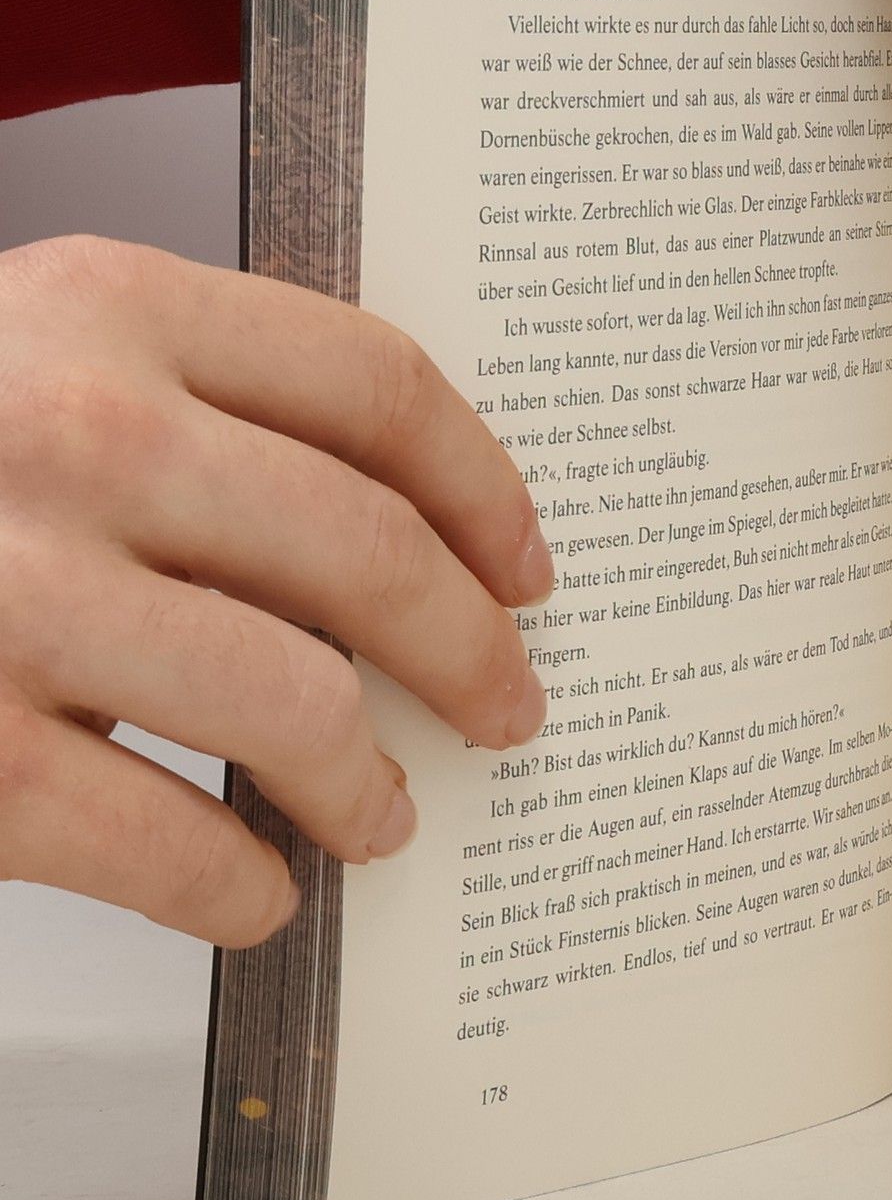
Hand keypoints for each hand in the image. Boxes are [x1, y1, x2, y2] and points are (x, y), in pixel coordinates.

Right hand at [0, 237, 552, 945]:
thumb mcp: (30, 360)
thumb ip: (199, 409)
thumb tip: (417, 549)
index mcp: (102, 306)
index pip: (374, 383)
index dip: (484, 487)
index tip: (529, 567)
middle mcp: (66, 429)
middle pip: (368, 550)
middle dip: (471, 652)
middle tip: (507, 707)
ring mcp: (4, 592)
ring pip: (295, 705)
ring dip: (367, 785)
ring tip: (381, 815)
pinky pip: (167, 845)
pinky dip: (241, 888)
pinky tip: (257, 893)